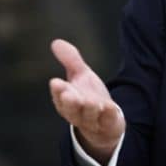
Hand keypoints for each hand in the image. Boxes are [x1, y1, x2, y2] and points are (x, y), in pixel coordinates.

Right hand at [48, 38, 125, 164]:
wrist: (106, 123)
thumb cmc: (88, 97)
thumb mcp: (81, 75)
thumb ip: (70, 60)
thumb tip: (56, 42)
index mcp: (66, 100)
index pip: (59, 96)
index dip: (58, 91)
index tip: (56, 82)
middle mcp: (77, 112)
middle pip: (71, 109)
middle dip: (70, 102)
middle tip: (68, 95)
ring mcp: (93, 120)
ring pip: (88, 116)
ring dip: (89, 109)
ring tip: (91, 102)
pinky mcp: (109, 123)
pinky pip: (107, 120)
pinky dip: (107, 114)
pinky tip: (108, 107)